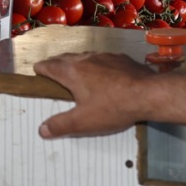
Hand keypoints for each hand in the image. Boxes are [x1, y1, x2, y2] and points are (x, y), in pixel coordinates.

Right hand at [34, 52, 157, 138]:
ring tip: (77, 72)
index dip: (41, 69)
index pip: (49, 66)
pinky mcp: (122, 58)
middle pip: (65, 57)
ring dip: (77, 63)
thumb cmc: (113, 107)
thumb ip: (60, 125)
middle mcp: (86, 59)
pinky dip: (98, 65)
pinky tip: (104, 74)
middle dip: (56, 64)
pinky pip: (104, 59)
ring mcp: (105, 56)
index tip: (37, 72)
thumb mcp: (83, 122)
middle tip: (53, 72)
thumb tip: (42, 130)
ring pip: (85, 56)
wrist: (149, 94)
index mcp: (72, 72)